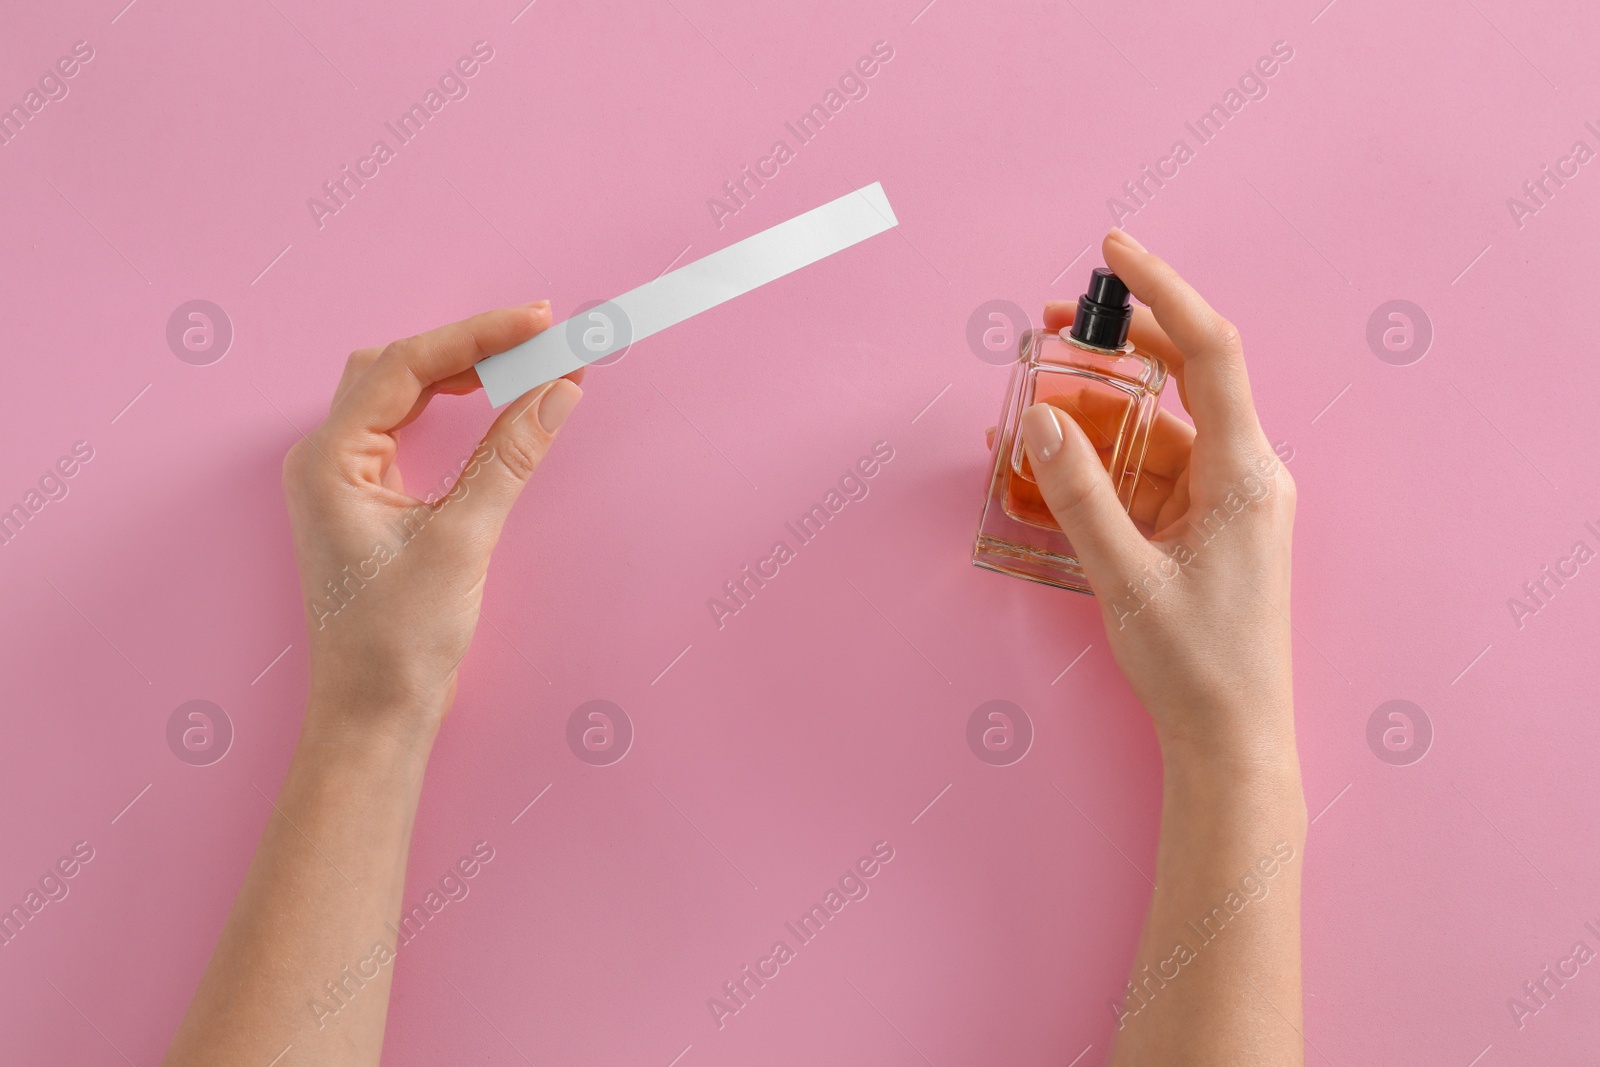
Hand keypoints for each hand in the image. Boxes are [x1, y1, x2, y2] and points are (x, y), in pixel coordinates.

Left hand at [281, 301, 581, 742]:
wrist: (374, 713)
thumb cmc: (398, 641)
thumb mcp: (463, 542)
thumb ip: (511, 457)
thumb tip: (558, 391)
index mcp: (330, 460)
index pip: (406, 366)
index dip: (477, 336)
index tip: (539, 322)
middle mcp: (326, 458)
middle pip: (396, 366)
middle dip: (468, 345)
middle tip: (538, 336)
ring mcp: (341, 478)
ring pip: (398, 391)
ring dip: (458, 370)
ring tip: (521, 360)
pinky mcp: (365, 498)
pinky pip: (404, 426)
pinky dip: (448, 405)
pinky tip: (486, 401)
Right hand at [1023, 230, 1295, 770]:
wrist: (1231, 743)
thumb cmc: (1195, 666)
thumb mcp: (1124, 575)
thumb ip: (1078, 492)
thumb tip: (1038, 417)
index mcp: (1246, 473)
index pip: (1211, 351)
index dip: (1163, 290)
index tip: (1113, 250)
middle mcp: (1247, 474)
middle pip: (1184, 379)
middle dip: (1120, 345)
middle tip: (1053, 323)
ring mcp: (1228, 502)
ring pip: (1158, 431)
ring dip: (1098, 414)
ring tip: (1028, 406)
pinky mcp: (1207, 529)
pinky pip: (1151, 475)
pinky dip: (1104, 465)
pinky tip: (1050, 468)